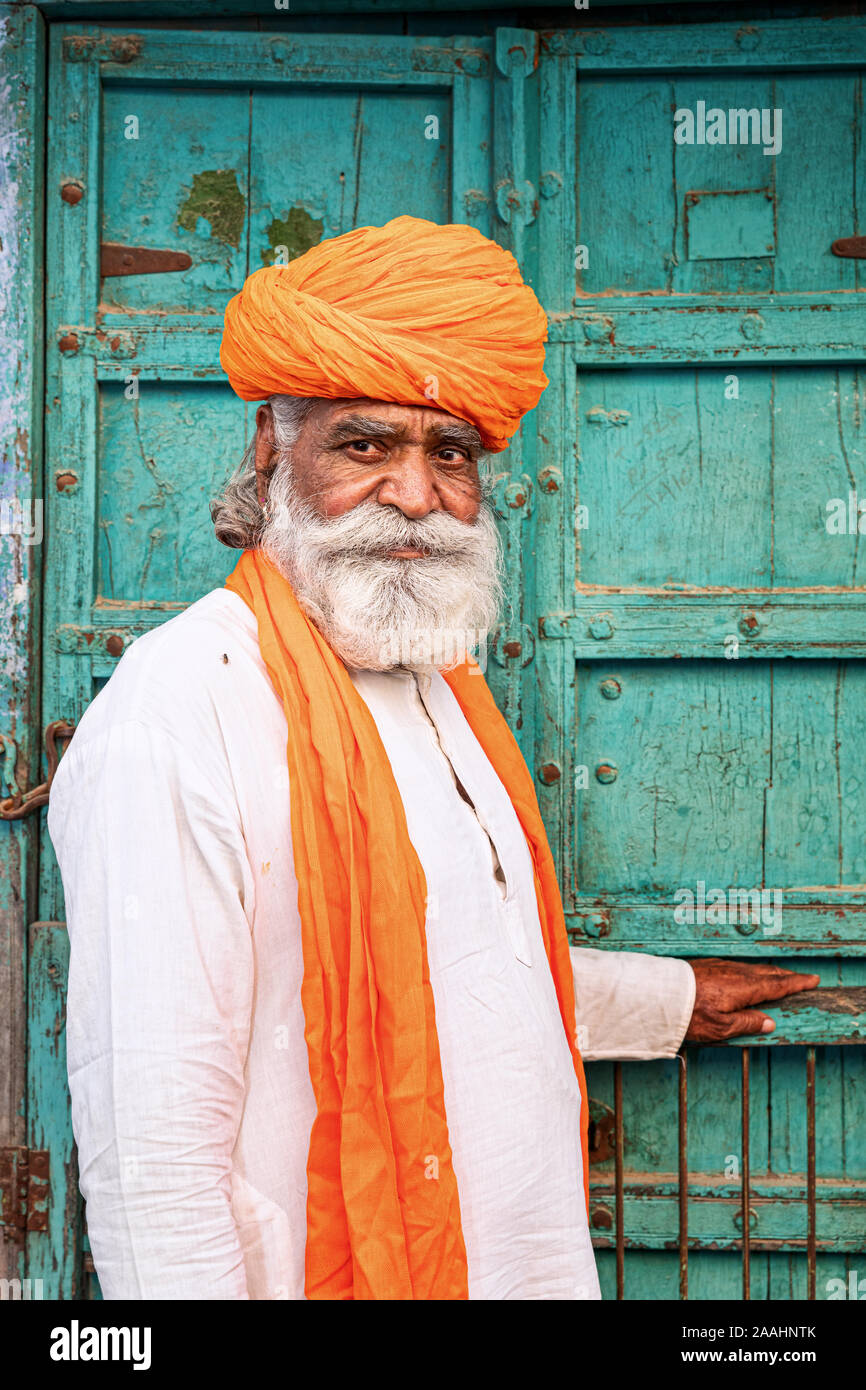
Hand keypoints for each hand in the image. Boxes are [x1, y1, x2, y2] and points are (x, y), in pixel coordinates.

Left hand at [684, 958, 819, 1042]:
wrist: (658, 994)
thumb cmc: (688, 1014)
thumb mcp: (721, 1027)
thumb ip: (746, 1023)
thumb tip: (769, 1021)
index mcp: (744, 988)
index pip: (776, 986)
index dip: (796, 984)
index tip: (812, 980)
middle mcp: (736, 974)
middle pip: (768, 974)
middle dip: (787, 976)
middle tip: (802, 979)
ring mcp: (722, 967)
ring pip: (753, 969)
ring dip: (770, 972)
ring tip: (779, 977)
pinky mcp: (710, 966)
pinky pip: (740, 967)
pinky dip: (753, 971)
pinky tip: (749, 975)